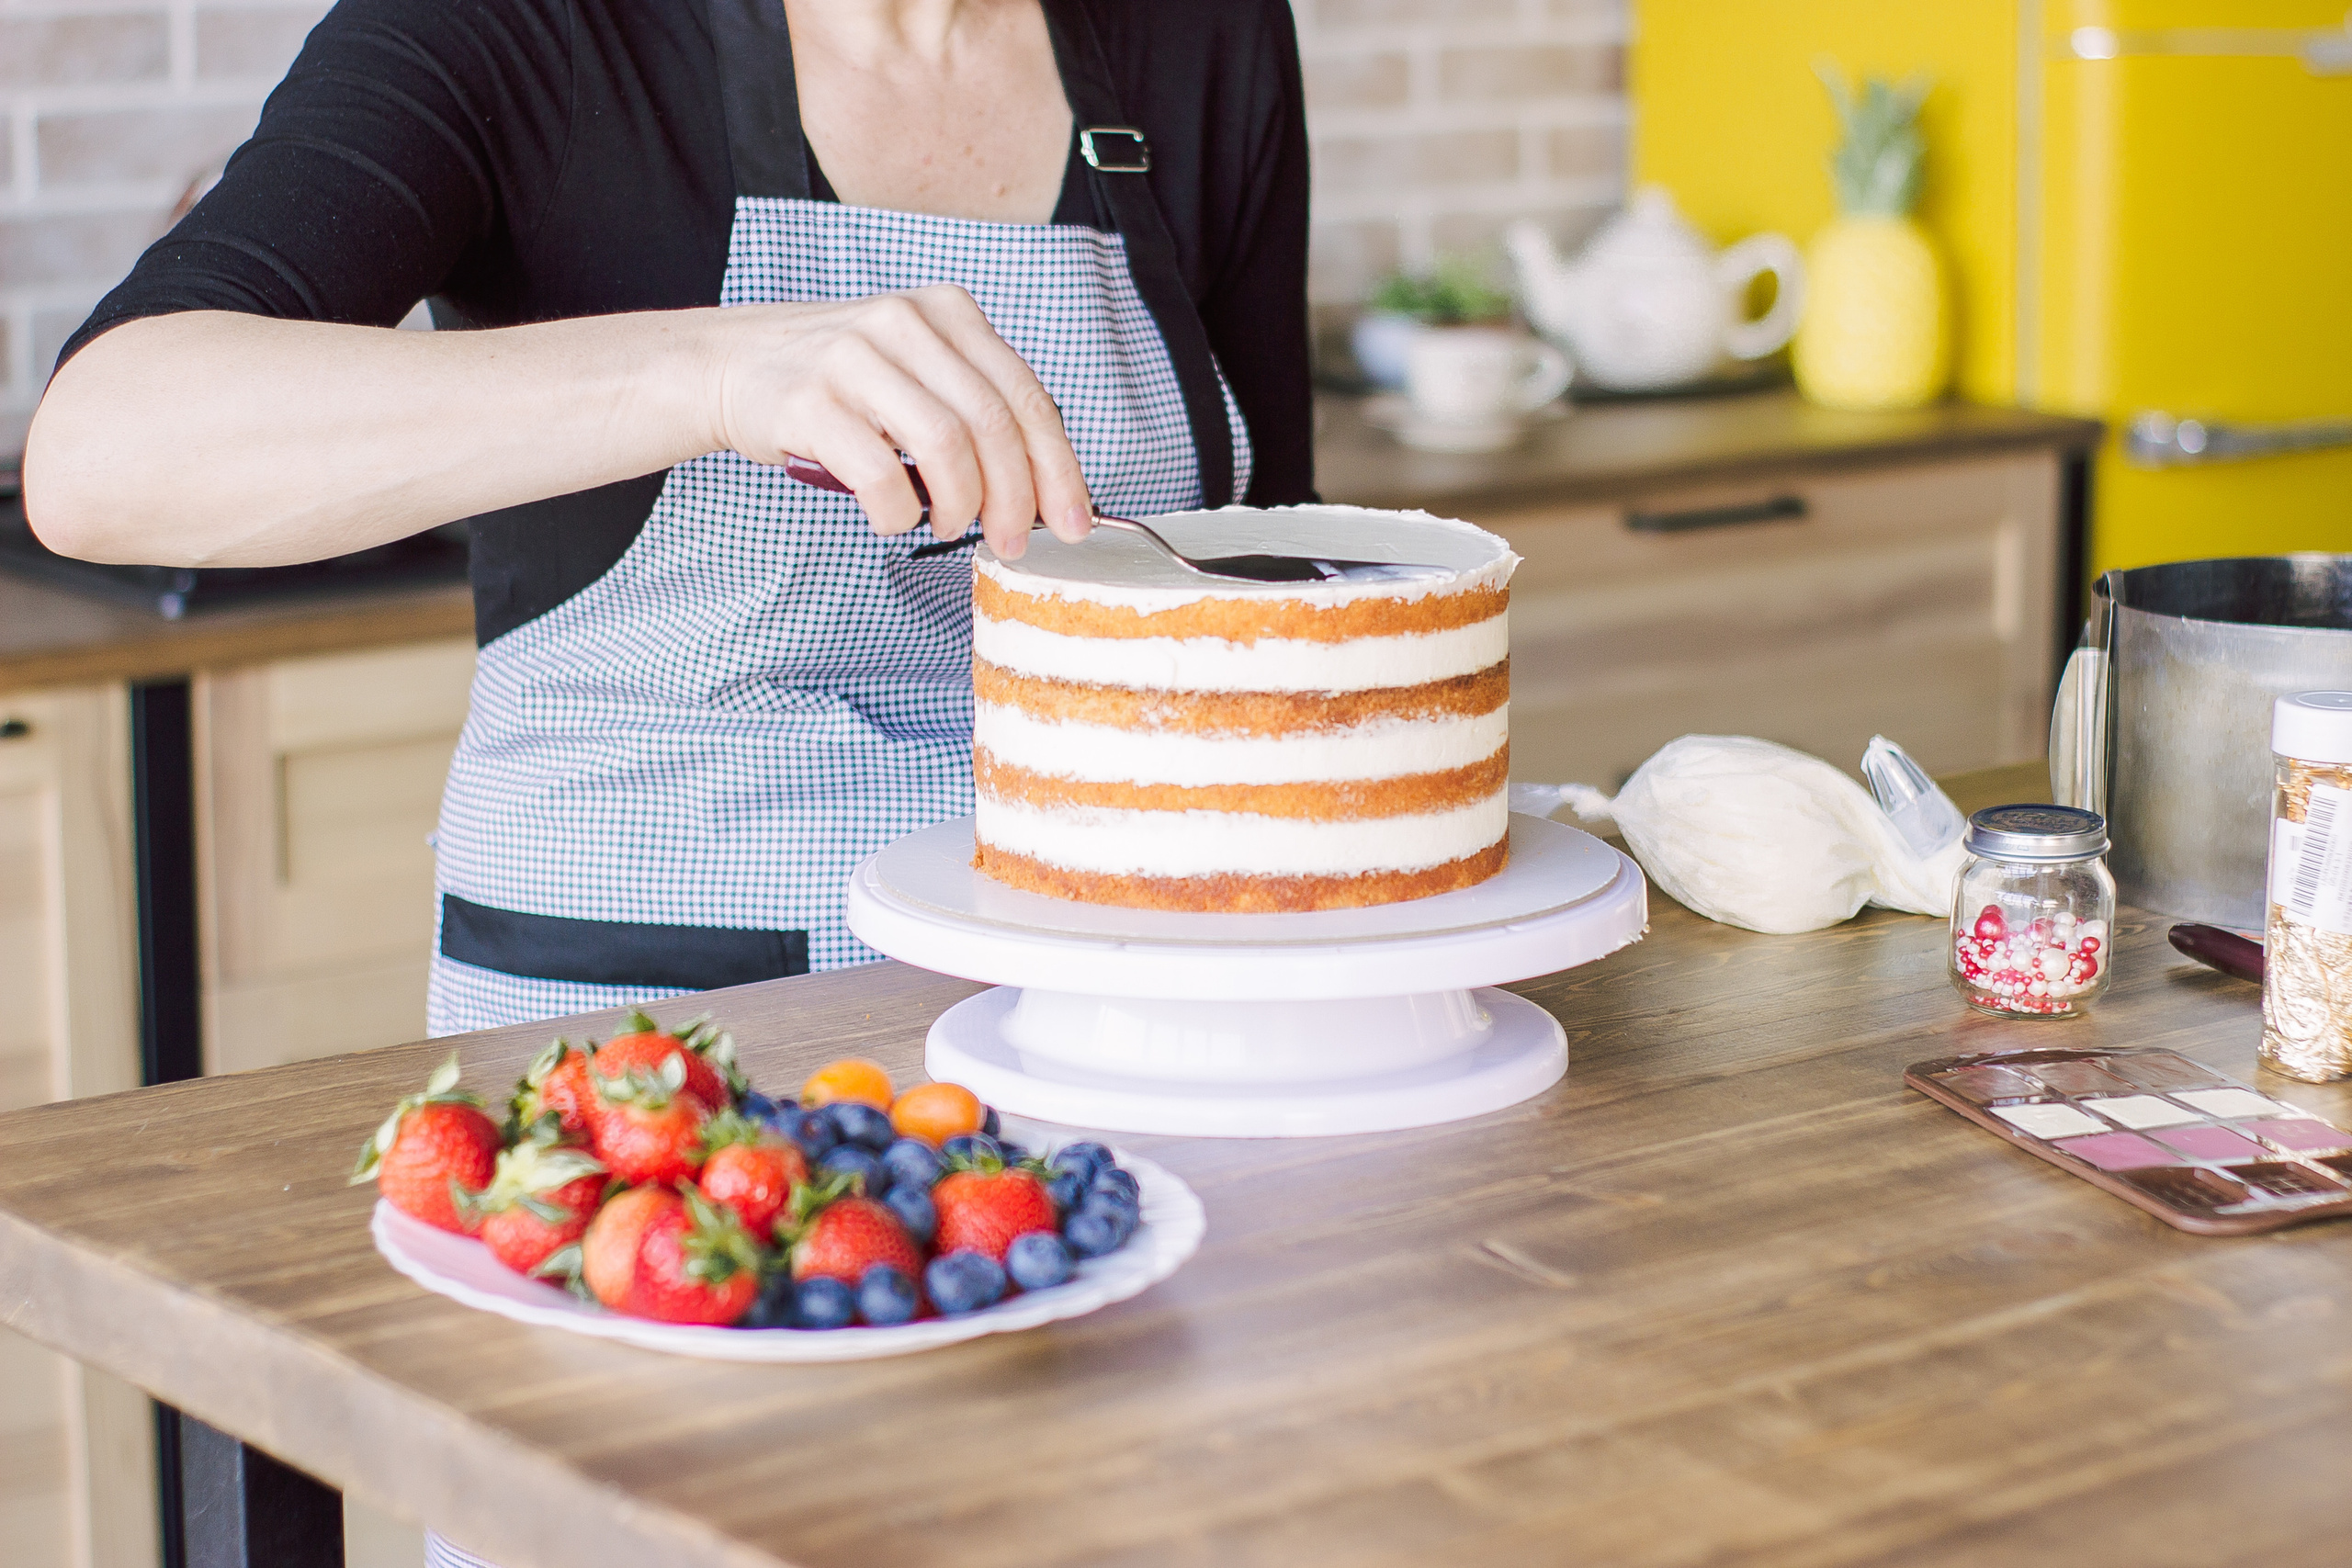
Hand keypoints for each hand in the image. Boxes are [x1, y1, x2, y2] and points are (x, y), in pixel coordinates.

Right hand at [706, 285, 1092, 557]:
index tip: (1073, 521)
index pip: (1026, 397)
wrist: (736, 364)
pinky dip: (899, 512)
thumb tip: (1045, 489)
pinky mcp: (811, 402)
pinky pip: (880, 475)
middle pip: (993, 426)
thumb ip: (977, 408)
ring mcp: (854, 358)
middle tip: (1012, 541)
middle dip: (1016, 499)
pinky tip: (895, 516)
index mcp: (948, 312)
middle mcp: (905, 323)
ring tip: (948, 526)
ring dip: (959, 506)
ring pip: (946, 448)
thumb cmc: (842, 382)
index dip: (1058, 469)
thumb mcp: (918, 368)